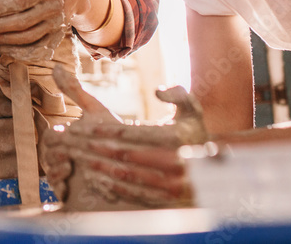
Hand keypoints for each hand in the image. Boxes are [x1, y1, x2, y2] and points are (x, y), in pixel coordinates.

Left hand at [40, 65, 207, 208]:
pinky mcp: (167, 200)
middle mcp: (177, 163)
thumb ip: (178, 94)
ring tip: (83, 160)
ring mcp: (173, 185)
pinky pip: (136, 195)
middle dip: (99, 149)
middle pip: (128, 156)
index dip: (108, 131)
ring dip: (103, 169)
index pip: (135, 133)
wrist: (214, 169)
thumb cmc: (193, 133)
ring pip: (129, 177)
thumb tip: (158, 90)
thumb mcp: (191, 109)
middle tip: (77, 145)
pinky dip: (114, 187)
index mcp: (178, 137)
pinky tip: (98, 179)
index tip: (87, 128)